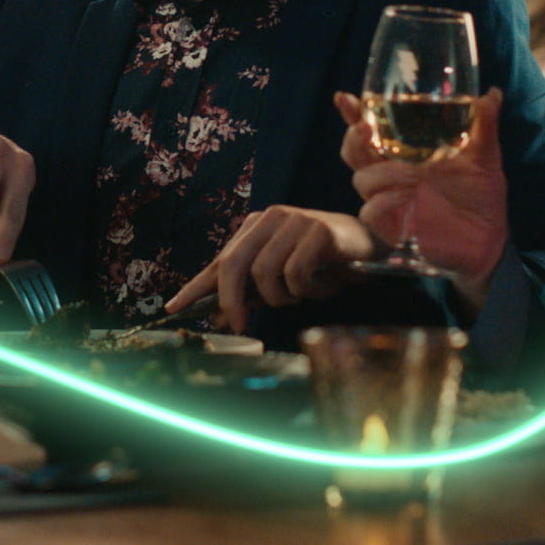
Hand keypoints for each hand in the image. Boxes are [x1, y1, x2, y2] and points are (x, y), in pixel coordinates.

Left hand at [163, 206, 377, 334]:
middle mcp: (271, 218)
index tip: (174, 308)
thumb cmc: (322, 263)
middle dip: (232, 300)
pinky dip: (306, 289)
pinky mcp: (318, 230)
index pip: (219, 260)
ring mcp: (294, 221)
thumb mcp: (282, 278)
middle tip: (240, 325)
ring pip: (265, 273)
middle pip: (234, 265)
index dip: (196, 286)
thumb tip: (220, 317)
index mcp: (256, 227)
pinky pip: (296, 274)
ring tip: (300, 295)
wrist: (370, 247)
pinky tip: (321, 284)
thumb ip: (251, 293)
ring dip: (281, 297)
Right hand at [339, 87, 508, 306]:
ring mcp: (387, 198)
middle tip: (366, 129)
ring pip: (362, 179)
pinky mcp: (389, 226)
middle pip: (354, 151)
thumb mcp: (484, 156)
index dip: (352, 113)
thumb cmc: (481, 194)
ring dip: (383, 173)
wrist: (488, 238)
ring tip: (414, 173)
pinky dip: (385, 202)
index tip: (345, 98)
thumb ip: (484, 126)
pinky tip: (407, 197)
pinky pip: (371, 211)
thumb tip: (492, 94)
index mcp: (405, 150)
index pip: (371, 128)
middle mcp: (390, 171)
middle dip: (354, 138)